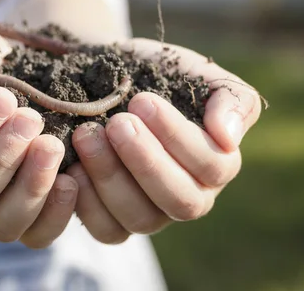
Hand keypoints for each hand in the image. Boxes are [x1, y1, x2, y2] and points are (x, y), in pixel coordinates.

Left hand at [67, 38, 262, 243]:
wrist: (108, 75)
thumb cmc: (158, 73)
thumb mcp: (197, 72)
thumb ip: (231, 100)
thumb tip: (227, 138)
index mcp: (217, 164)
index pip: (211, 165)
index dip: (176, 136)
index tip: (141, 101)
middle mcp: (189, 195)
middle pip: (180, 201)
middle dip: (145, 161)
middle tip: (116, 123)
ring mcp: (151, 213)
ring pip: (141, 219)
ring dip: (110, 177)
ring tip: (86, 135)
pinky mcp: (114, 220)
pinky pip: (107, 230)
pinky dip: (88, 204)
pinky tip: (72, 168)